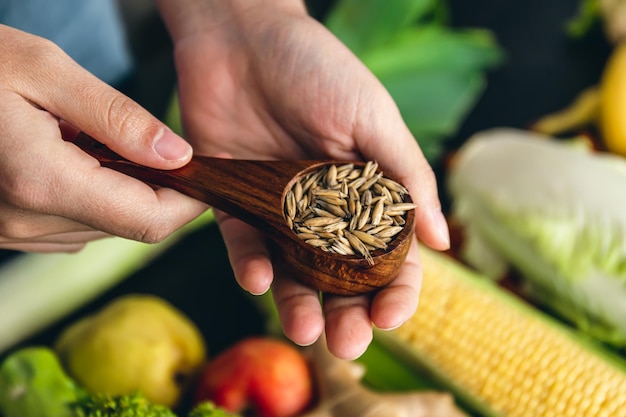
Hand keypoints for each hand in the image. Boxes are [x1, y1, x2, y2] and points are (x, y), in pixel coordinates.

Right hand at [0, 25, 206, 252]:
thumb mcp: (44, 70)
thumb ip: (117, 117)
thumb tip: (178, 155)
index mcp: (43, 181)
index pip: (149, 220)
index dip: (190, 203)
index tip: (206, 175)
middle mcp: (26, 220)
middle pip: (130, 226)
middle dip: (157, 192)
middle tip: (156, 148)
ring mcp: (11, 232)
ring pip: (104, 227)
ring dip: (121, 192)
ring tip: (97, 142)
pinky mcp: (5, 229)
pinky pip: (72, 224)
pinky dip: (90, 195)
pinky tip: (70, 157)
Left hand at [157, 0, 449, 358]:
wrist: (241, 33)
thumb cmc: (317, 67)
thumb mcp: (372, 117)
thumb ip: (406, 177)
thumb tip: (441, 239)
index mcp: (366, 190)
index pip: (389, 254)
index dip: (395, 290)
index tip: (391, 316)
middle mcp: (323, 208)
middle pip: (340, 276)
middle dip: (347, 314)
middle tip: (347, 344)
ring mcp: (278, 207)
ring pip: (292, 272)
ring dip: (299, 306)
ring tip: (306, 331)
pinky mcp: (234, 200)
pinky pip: (242, 244)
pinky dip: (250, 266)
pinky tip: (259, 278)